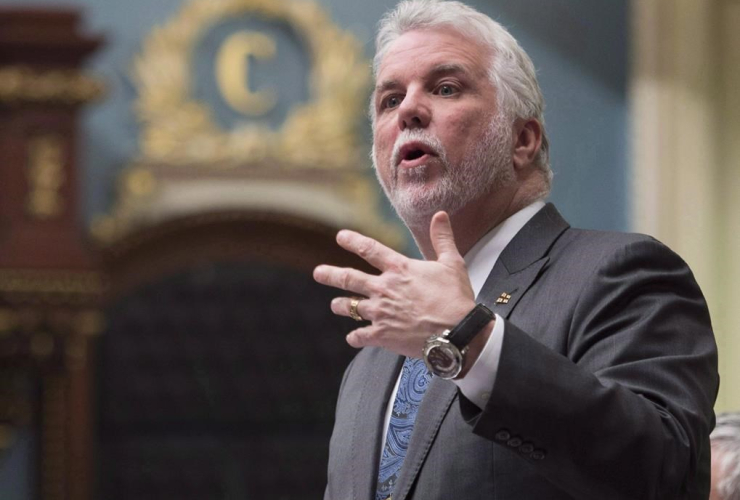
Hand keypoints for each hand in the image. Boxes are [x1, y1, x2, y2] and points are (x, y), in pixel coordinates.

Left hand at [313, 211, 475, 357]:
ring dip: (341, 305)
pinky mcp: (382, 335)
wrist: (456, 332)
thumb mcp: (452, 263)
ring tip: (335, 305)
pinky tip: (352, 338)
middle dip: (330, 275)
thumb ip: (442, 238)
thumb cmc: (455, 298)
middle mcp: (384, 288)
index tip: (340, 237)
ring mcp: (380, 312)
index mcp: (399, 269)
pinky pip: (360, 336)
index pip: (369, 249)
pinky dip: (355, 337)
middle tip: (318, 273)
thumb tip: (440, 215)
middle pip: (349, 279)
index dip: (353, 241)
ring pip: (350, 307)